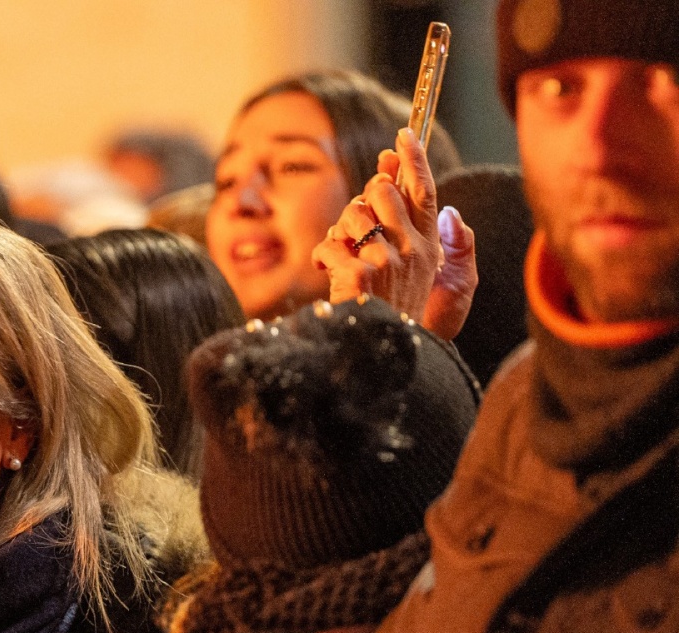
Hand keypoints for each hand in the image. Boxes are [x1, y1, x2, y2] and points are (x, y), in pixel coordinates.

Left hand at [312, 129, 476, 340]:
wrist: (381, 355)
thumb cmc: (403, 320)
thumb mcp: (443, 288)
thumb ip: (449, 248)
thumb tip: (452, 212)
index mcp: (430, 248)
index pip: (425, 191)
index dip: (413, 160)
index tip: (402, 136)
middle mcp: (413, 250)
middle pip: (382, 191)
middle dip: (362, 201)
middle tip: (357, 228)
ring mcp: (387, 261)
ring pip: (352, 214)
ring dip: (339, 231)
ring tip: (343, 255)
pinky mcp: (359, 275)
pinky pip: (329, 244)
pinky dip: (322, 256)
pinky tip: (327, 271)